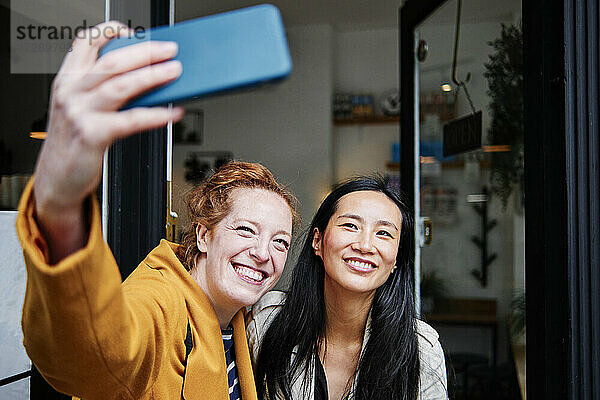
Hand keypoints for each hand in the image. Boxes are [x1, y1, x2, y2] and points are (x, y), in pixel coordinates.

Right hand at [33, 21, 183, 261]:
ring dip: (153, 76)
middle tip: (170, 50)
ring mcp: (80, 113)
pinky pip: (131, 120)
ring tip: (175, 72)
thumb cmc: (74, 141)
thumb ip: (103, 89)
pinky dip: (157, 115)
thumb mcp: (80, 108)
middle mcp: (71, 92)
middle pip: (111, 62)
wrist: (57, 178)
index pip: (86, 43)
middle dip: (145, 52)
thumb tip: (147, 76)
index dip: (110, 31)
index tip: (136, 31)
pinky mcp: (93, 135)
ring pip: (122, 86)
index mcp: (67, 80)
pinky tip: (173, 113)